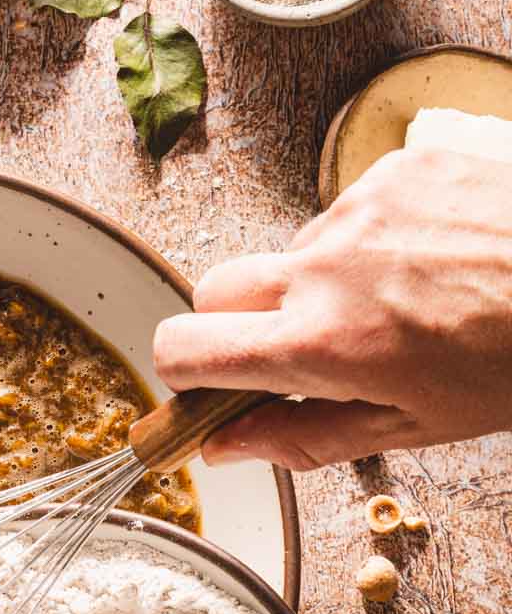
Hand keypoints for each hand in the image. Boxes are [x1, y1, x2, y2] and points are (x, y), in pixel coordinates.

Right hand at [153, 148, 511, 469]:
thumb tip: (227, 447)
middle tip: (297, 350)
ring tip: (402, 302)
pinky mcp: (398, 166)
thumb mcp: (412, 425)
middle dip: (235, 325)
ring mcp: (360, 206)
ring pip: (294, 250)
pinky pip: (352, 209)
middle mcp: (326, 266)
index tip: (202, 386)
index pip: (186, 347)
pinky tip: (431, 259)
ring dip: (322, 281)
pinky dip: (375, 238)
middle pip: (215, 290)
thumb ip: (302, 437)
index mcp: (321, 344)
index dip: (182, 373)